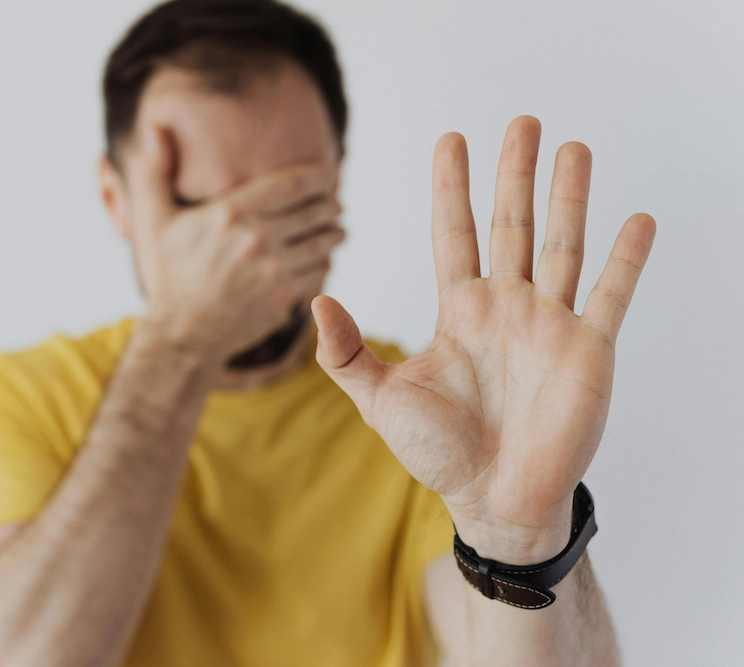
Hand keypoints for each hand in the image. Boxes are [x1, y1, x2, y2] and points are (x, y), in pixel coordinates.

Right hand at [127, 126, 345, 360]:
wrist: (181, 333)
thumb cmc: (169, 273)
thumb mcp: (154, 220)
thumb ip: (153, 172)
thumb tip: (154, 130)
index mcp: (229, 212)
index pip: (291, 183)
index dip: (319, 176)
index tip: (331, 173)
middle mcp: (255, 237)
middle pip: (314, 210)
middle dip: (331, 204)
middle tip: (336, 203)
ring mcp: (273, 269)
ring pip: (322, 241)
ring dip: (335, 232)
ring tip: (337, 229)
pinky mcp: (284, 297)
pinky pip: (319, 271)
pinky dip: (325, 261)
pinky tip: (324, 258)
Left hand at [312, 116, 655, 563]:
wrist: (492, 501)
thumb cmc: (437, 453)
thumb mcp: (380, 400)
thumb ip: (347, 353)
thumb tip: (317, 301)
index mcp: (460, 311)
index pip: (453, 234)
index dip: (451, 188)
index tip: (450, 139)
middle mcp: (506, 307)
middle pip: (511, 225)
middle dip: (515, 174)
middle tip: (522, 122)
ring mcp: (549, 325)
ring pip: (562, 245)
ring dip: (568, 197)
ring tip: (572, 149)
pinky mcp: (587, 350)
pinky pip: (610, 295)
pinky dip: (625, 260)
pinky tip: (636, 221)